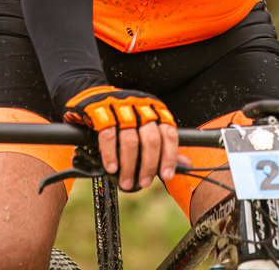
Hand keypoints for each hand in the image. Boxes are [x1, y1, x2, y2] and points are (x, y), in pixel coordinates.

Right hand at [63, 85, 179, 190]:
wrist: (93, 95)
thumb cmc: (122, 115)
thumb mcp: (145, 126)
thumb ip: (164, 144)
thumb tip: (185, 164)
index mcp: (155, 110)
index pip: (169, 134)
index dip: (169, 156)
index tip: (167, 175)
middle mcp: (141, 107)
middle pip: (151, 139)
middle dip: (149, 165)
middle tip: (144, 182)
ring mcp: (121, 108)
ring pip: (130, 140)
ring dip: (129, 165)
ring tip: (126, 182)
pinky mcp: (101, 111)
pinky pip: (108, 136)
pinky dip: (110, 155)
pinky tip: (112, 168)